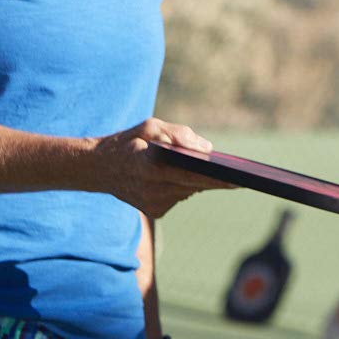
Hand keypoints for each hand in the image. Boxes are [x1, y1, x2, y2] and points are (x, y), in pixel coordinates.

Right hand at [95, 119, 232, 217]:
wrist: (97, 168)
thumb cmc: (127, 141)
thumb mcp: (150, 126)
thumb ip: (180, 134)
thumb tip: (208, 149)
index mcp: (151, 166)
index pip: (192, 174)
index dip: (218, 177)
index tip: (240, 178)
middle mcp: (153, 189)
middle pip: (195, 185)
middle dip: (217, 179)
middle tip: (241, 176)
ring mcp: (153, 204)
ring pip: (189, 190)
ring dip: (197, 179)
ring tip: (207, 169)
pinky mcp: (154, 212)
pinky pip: (180, 196)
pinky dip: (183, 185)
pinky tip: (176, 176)